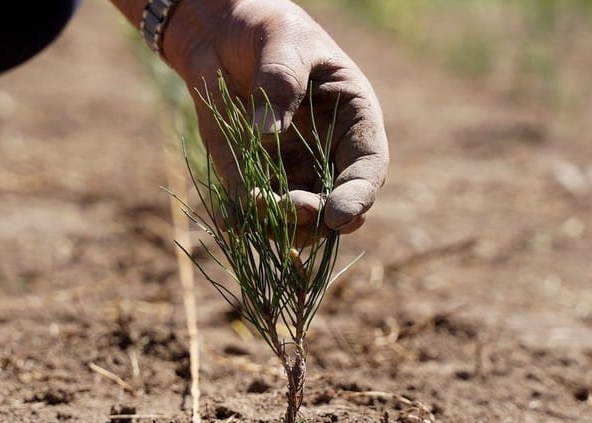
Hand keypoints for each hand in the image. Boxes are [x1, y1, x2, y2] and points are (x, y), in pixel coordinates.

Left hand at [161, 0, 388, 238]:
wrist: (225, 31)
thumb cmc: (271, 30)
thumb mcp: (284, 44)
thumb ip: (281, 82)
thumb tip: (266, 132)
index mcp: (352, 123)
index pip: (367, 171)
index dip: (358, 198)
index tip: (340, 216)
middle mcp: (326, 156)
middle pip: (333, 206)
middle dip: (316, 216)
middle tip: (292, 205)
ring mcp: (289, 169)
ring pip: (294, 218)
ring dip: (279, 223)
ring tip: (254, 202)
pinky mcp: (250, 174)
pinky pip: (251, 210)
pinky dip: (241, 220)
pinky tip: (227, 219)